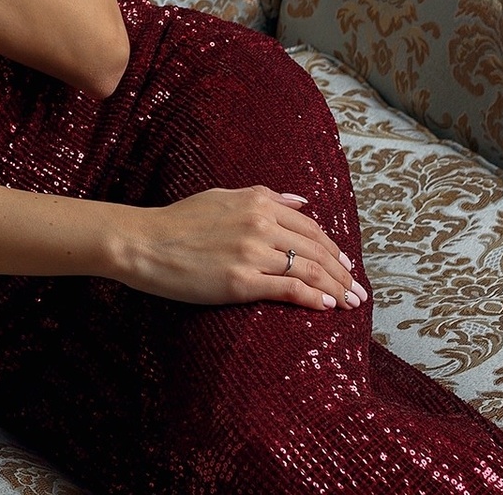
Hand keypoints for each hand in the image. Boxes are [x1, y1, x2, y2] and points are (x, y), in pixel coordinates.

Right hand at [114, 187, 366, 311]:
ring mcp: (252, 253)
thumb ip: (264, 197)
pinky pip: (289, 290)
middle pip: (317, 250)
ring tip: (350, 303)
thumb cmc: (179, 221)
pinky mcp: (242, 282)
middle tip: (358, 290)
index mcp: (258, 201)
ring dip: (336, 289)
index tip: (346, 264)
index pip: (310, 227)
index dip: (333, 248)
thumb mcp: (223, 195)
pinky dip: (314, 299)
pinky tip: (326, 307)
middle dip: (343, 273)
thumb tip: (301, 201)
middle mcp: (261, 224)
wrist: (144, 243)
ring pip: (310, 271)